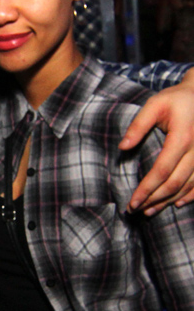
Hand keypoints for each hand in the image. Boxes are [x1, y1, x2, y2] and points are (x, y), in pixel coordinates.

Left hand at [120, 69, 193, 214]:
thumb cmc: (176, 99)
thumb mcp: (155, 104)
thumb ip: (138, 125)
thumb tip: (123, 147)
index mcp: (182, 137)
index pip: (162, 170)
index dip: (147, 188)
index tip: (132, 201)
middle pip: (175, 183)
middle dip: (154, 200)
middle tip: (135, 209)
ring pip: (187, 187)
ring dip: (168, 202)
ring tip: (149, 211)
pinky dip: (189, 196)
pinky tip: (175, 204)